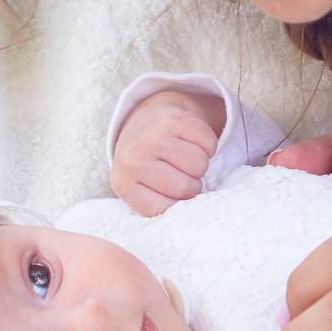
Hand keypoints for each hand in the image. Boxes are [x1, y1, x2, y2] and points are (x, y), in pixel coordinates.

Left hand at [110, 89, 227, 215]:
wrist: (142, 123)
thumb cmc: (147, 166)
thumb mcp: (142, 190)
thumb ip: (161, 206)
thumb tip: (189, 212)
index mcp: (123, 183)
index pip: (166, 208)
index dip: (177, 203)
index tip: (171, 193)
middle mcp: (133, 157)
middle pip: (186, 187)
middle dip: (192, 183)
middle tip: (180, 174)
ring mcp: (152, 136)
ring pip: (199, 164)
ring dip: (200, 164)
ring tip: (185, 159)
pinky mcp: (172, 118)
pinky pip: (208, 142)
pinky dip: (207, 145)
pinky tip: (192, 142)